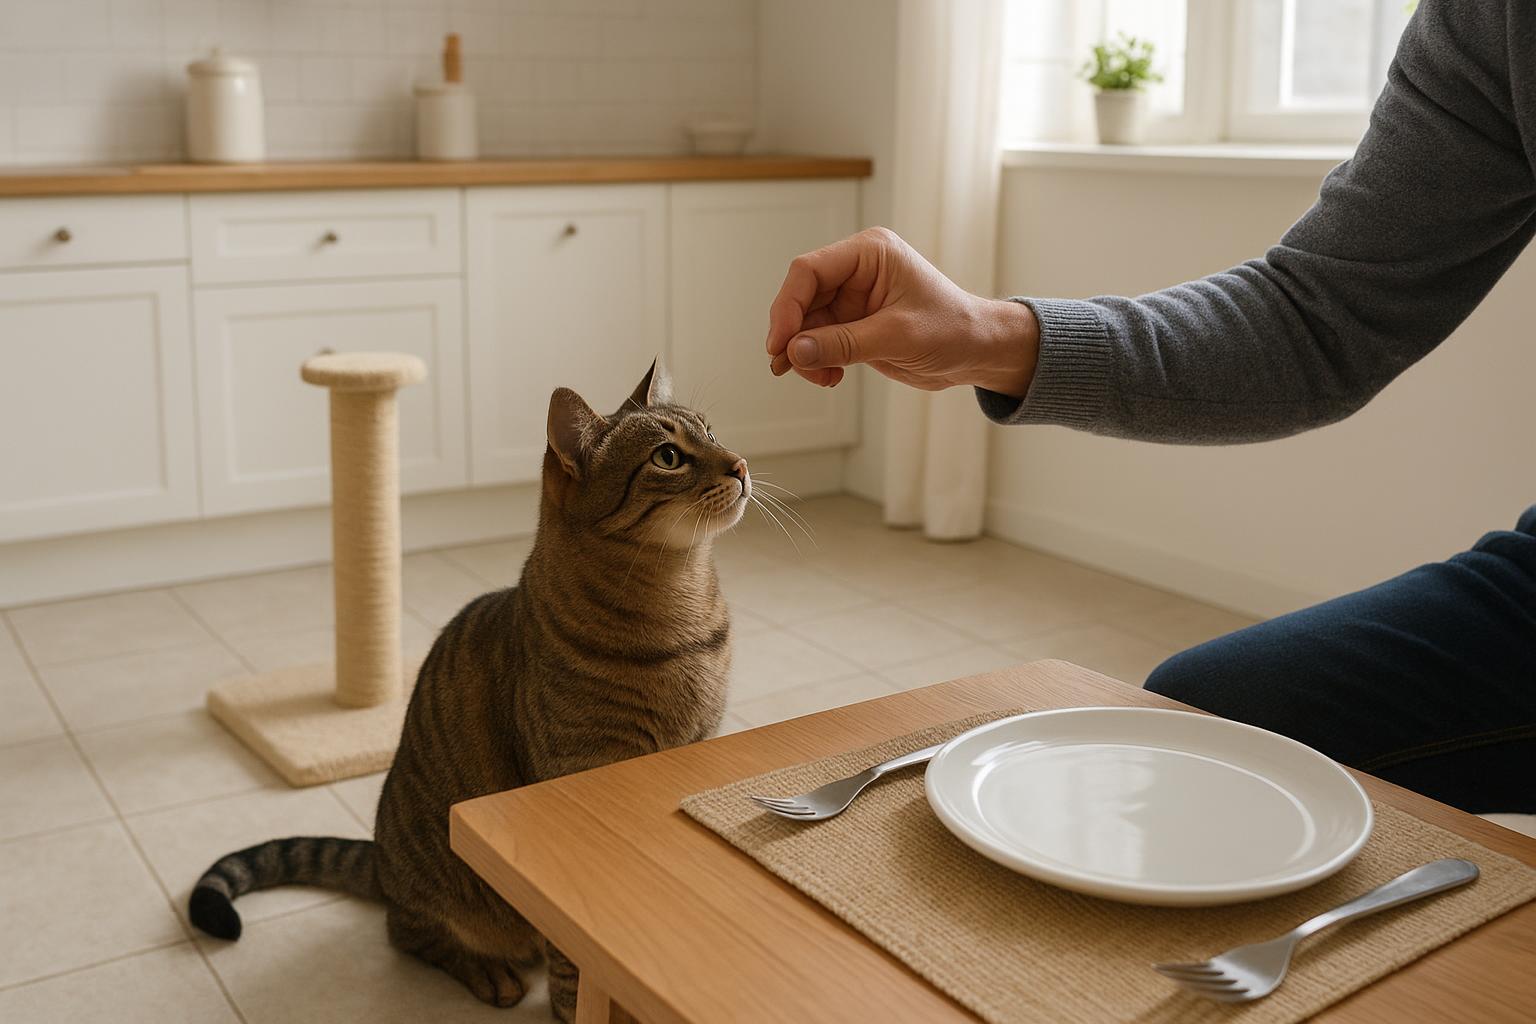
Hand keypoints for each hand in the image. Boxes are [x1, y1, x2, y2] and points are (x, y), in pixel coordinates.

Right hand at [765, 227, 1039, 395]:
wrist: (978, 351)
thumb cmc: (953, 330)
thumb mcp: (897, 337)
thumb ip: (844, 343)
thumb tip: (795, 351)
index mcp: (870, 253)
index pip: (809, 271)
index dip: (787, 307)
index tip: (780, 344)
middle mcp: (856, 271)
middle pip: (802, 298)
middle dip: (794, 335)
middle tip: (789, 368)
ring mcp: (853, 298)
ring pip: (806, 324)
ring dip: (805, 354)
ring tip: (822, 378)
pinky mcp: (854, 324)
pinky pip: (820, 340)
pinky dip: (818, 361)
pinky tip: (831, 377)